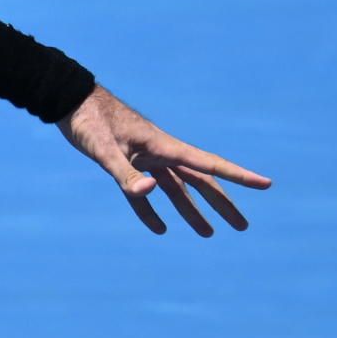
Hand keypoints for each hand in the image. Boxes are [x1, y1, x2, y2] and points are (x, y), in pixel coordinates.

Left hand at [61, 84, 272, 235]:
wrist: (70, 102)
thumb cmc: (90, 121)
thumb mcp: (105, 151)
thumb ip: (127, 174)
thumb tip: (151, 191)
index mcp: (164, 147)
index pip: (210, 165)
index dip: (240, 176)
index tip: (266, 184)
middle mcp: (162, 152)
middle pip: (201, 181)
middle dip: (222, 204)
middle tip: (243, 227)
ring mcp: (146, 158)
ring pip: (178, 188)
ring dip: (192, 212)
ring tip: (208, 235)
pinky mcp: (128, 163)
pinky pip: (145, 192)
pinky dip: (151, 211)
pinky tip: (160, 229)